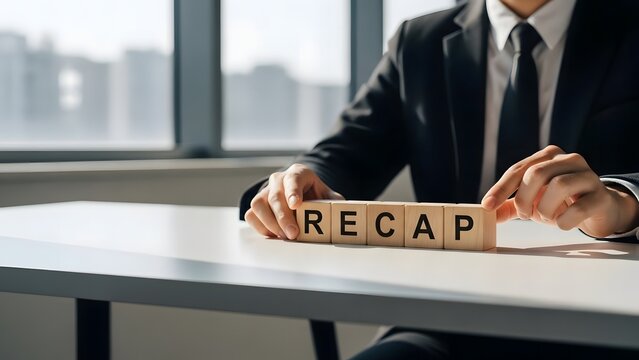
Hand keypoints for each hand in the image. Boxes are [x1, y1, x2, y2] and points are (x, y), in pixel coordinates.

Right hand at [245, 164, 343, 239]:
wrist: (302, 197)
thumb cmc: (316, 196)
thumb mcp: (329, 196)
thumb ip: (335, 202)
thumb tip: (343, 211)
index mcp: (298, 173)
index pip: (294, 179)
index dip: (293, 192)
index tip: (296, 205)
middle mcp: (279, 179)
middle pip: (275, 196)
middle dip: (283, 217)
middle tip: (292, 234)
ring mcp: (265, 191)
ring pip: (258, 204)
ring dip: (270, 223)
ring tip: (283, 236)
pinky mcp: (256, 205)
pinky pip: (251, 215)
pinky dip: (261, 227)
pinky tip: (274, 234)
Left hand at [481, 145, 638, 237]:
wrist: (601, 210)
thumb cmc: (562, 202)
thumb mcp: (534, 201)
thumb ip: (510, 205)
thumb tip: (486, 212)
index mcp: (548, 156)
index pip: (518, 170)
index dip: (500, 189)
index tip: (487, 206)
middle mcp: (568, 160)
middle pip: (536, 174)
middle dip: (524, 199)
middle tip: (526, 215)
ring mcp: (588, 175)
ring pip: (558, 186)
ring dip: (545, 209)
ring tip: (548, 217)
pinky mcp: (601, 195)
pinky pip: (579, 208)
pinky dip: (564, 221)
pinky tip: (562, 224)